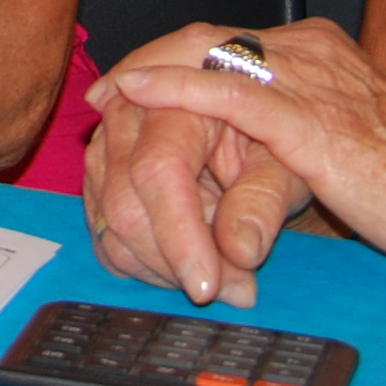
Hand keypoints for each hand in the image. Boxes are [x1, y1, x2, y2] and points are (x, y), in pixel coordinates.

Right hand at [80, 23, 310, 305]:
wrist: (246, 109)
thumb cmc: (272, 131)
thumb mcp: (285, 161)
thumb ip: (263, 201)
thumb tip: (241, 251)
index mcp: (175, 96)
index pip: (159, 172)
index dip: (180, 236)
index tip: (208, 287)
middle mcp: (126, 114)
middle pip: (126, 206)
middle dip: (176, 263)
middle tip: (235, 288)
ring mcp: (105, 147)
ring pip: (112, 228)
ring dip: (166, 269)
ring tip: (225, 277)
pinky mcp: (99, 177)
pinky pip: (106, 236)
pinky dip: (148, 265)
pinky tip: (192, 263)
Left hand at [90, 18, 385, 272]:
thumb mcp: (344, 141)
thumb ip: (296, 135)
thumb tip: (253, 156)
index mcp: (319, 53)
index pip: (228, 39)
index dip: (172, 55)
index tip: (131, 79)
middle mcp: (311, 53)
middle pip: (208, 37)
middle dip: (150, 58)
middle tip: (106, 88)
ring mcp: (314, 81)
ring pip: (212, 57)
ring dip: (154, 77)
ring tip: (111, 94)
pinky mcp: (315, 122)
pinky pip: (232, 94)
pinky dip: (179, 90)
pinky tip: (143, 94)